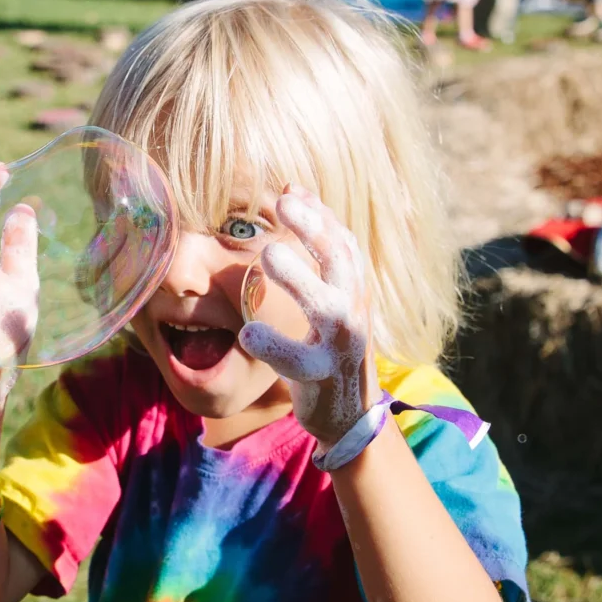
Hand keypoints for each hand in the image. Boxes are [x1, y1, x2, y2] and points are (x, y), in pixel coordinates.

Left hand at [239, 186, 378, 449]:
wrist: (350, 412)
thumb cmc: (333, 344)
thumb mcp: (334, 294)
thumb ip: (317, 248)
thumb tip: (294, 189)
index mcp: (354, 289)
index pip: (342, 242)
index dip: (318, 214)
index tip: (288, 191)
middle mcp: (352, 311)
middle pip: (341, 261)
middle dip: (314, 229)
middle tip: (283, 203)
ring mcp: (339, 344)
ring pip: (326, 307)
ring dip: (299, 278)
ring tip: (268, 255)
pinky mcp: (320, 376)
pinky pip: (298, 360)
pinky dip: (274, 345)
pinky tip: (247, 332)